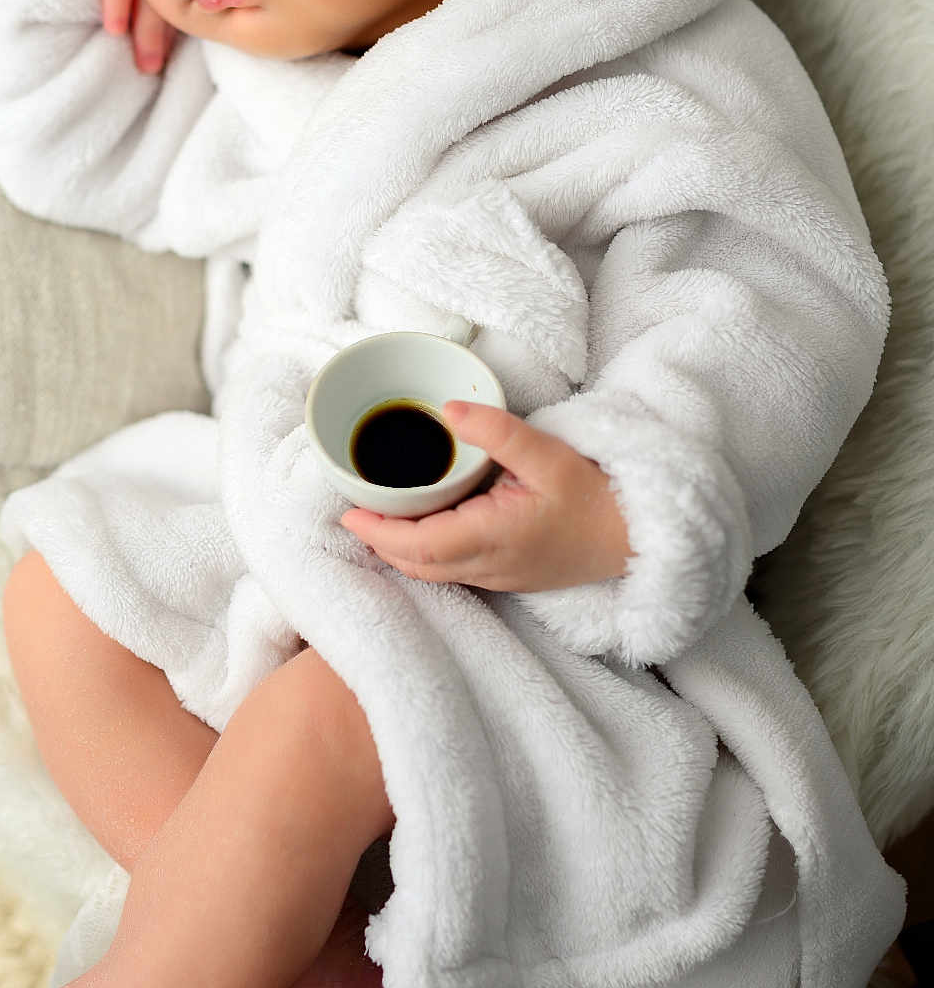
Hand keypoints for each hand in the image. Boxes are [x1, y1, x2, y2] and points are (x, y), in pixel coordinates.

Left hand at [340, 400, 630, 591]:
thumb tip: (449, 410)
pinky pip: (455, 571)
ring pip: (435, 572)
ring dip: (402, 551)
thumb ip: (497, 431)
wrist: (639, 538)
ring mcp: (500, 577)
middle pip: (417, 565)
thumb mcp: (549, 454)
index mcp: (492, 538)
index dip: (378, 533)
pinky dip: (428, 554)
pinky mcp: (510, 575)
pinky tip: (426, 530)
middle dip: (380, 543)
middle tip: (355, 512)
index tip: (348, 514)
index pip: (418, 545)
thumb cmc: (597, 498)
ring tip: (380, 519)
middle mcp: (490, 566)